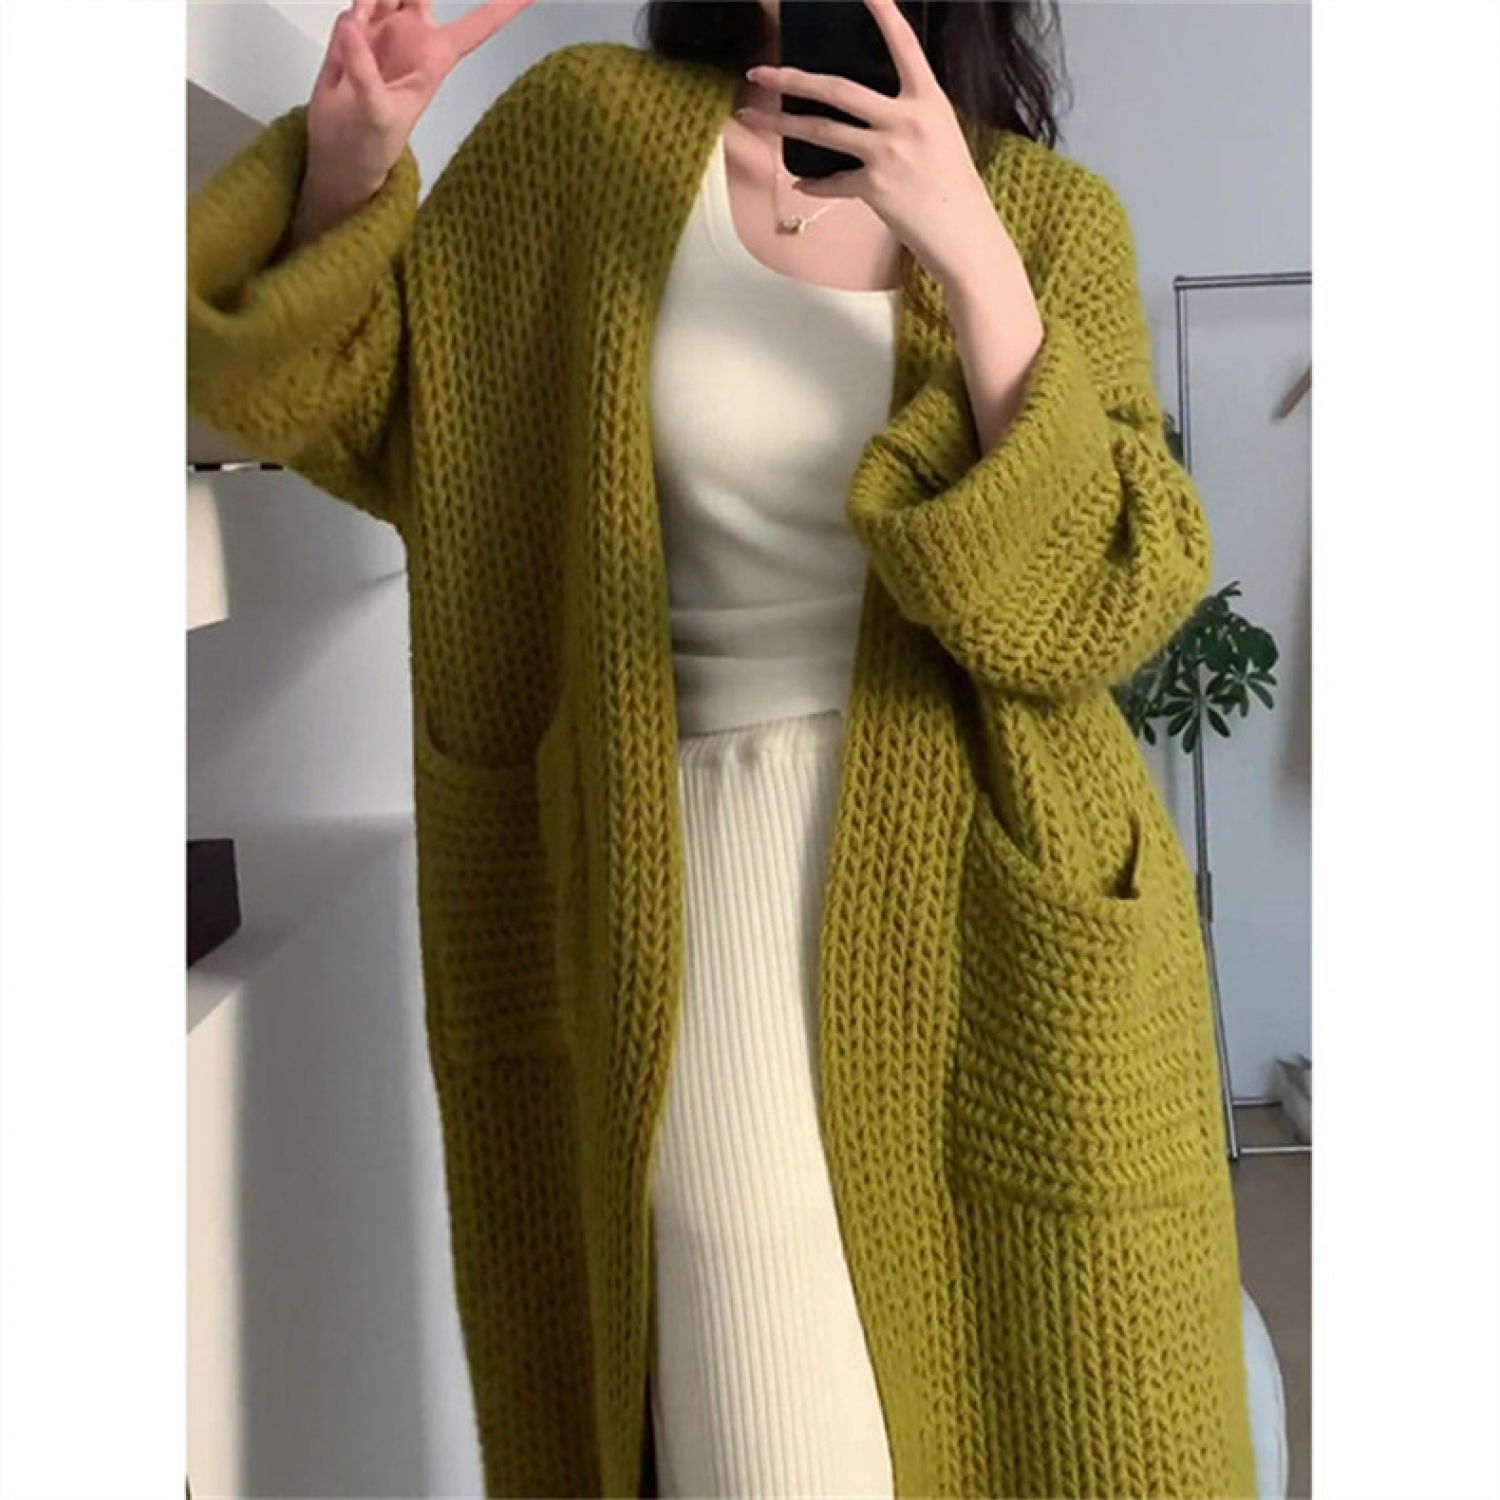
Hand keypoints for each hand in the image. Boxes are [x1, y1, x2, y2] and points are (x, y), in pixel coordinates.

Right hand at [305, 0, 535, 202]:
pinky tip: (353, 24)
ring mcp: (383, 29)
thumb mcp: (378, 114)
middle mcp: (412, 35)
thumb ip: (364, 71)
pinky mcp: (353, 31)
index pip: (478, 25)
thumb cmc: (375, 143)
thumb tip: (352, 24)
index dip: (505, 6)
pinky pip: (355, 6)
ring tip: (365, 14)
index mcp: (435, 56)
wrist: (339, 150)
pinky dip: (354, 8)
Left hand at [737, 0, 1011, 291]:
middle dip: (792, 80)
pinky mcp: (873, 187)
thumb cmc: (952, 185)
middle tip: (761, 73)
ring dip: (781, 125)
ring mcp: (887, 153)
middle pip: (837, 89)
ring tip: (751, 119)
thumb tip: (863, 109)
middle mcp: (906, 120)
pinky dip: (813, 184)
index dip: (883, 13)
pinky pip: (831, 181)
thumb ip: (906, 113)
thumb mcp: (939, 133)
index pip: (903, 44)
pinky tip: (799, 183)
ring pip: (821, 131)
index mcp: (928, 99)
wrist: (964, 233)